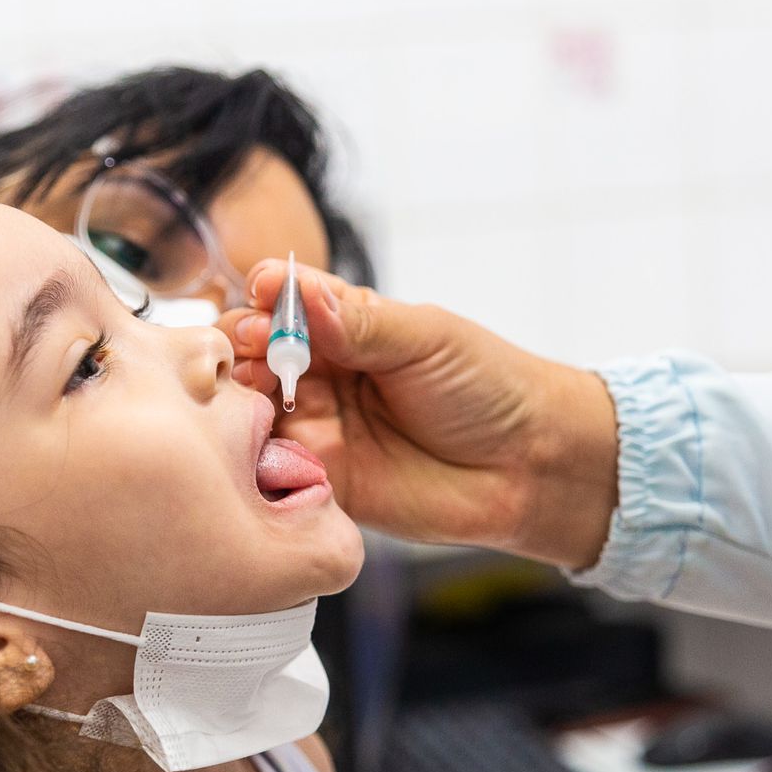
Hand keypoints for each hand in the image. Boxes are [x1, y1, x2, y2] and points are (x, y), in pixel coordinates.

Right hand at [221, 260, 619, 568]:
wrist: (530, 466)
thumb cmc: (489, 388)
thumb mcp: (426, 338)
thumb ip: (359, 320)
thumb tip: (294, 289)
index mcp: (344, 327)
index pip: (281, 305)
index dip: (263, 302)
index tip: (261, 303)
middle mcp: (322, 375)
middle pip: (252, 355)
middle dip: (242, 349)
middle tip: (252, 353)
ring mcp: (317, 428)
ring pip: (253, 410)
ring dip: (241, 401)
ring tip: (252, 396)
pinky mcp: (319, 481)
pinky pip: (271, 468)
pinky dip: (254, 456)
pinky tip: (257, 444)